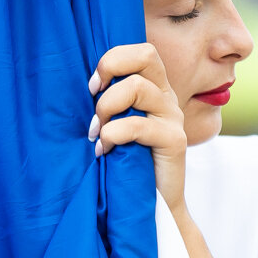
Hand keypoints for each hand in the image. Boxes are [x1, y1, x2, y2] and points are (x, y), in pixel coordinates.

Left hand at [90, 43, 188, 213]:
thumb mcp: (115, 126)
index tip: (92, 85)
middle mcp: (167, 98)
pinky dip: (112, 135)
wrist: (154, 205)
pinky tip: (103, 151)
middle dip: (110, 69)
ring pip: (137, 87)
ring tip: (96, 132)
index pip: (142, 52)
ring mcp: (173, 118)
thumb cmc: (126, 165)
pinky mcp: (174, 141)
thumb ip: (109, 104)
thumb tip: (82, 87)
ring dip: (106, 107)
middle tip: (93, 98)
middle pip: (146, 56)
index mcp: (154, 90)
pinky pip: (138, 125)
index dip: (113, 60)